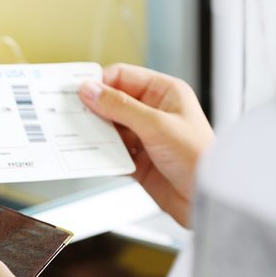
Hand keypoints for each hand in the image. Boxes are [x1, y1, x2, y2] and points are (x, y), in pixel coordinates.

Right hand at [79, 63, 213, 225]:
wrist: (204, 199)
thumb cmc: (198, 158)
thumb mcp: (156, 125)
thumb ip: (120, 107)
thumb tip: (91, 90)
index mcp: (164, 93)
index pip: (122, 77)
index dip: (100, 83)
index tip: (78, 93)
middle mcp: (153, 112)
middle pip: (112, 102)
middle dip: (93, 110)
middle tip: (70, 115)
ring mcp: (143, 137)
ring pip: (108, 128)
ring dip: (94, 133)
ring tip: (78, 137)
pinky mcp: (136, 160)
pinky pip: (109, 151)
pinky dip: (99, 153)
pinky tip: (90, 155)